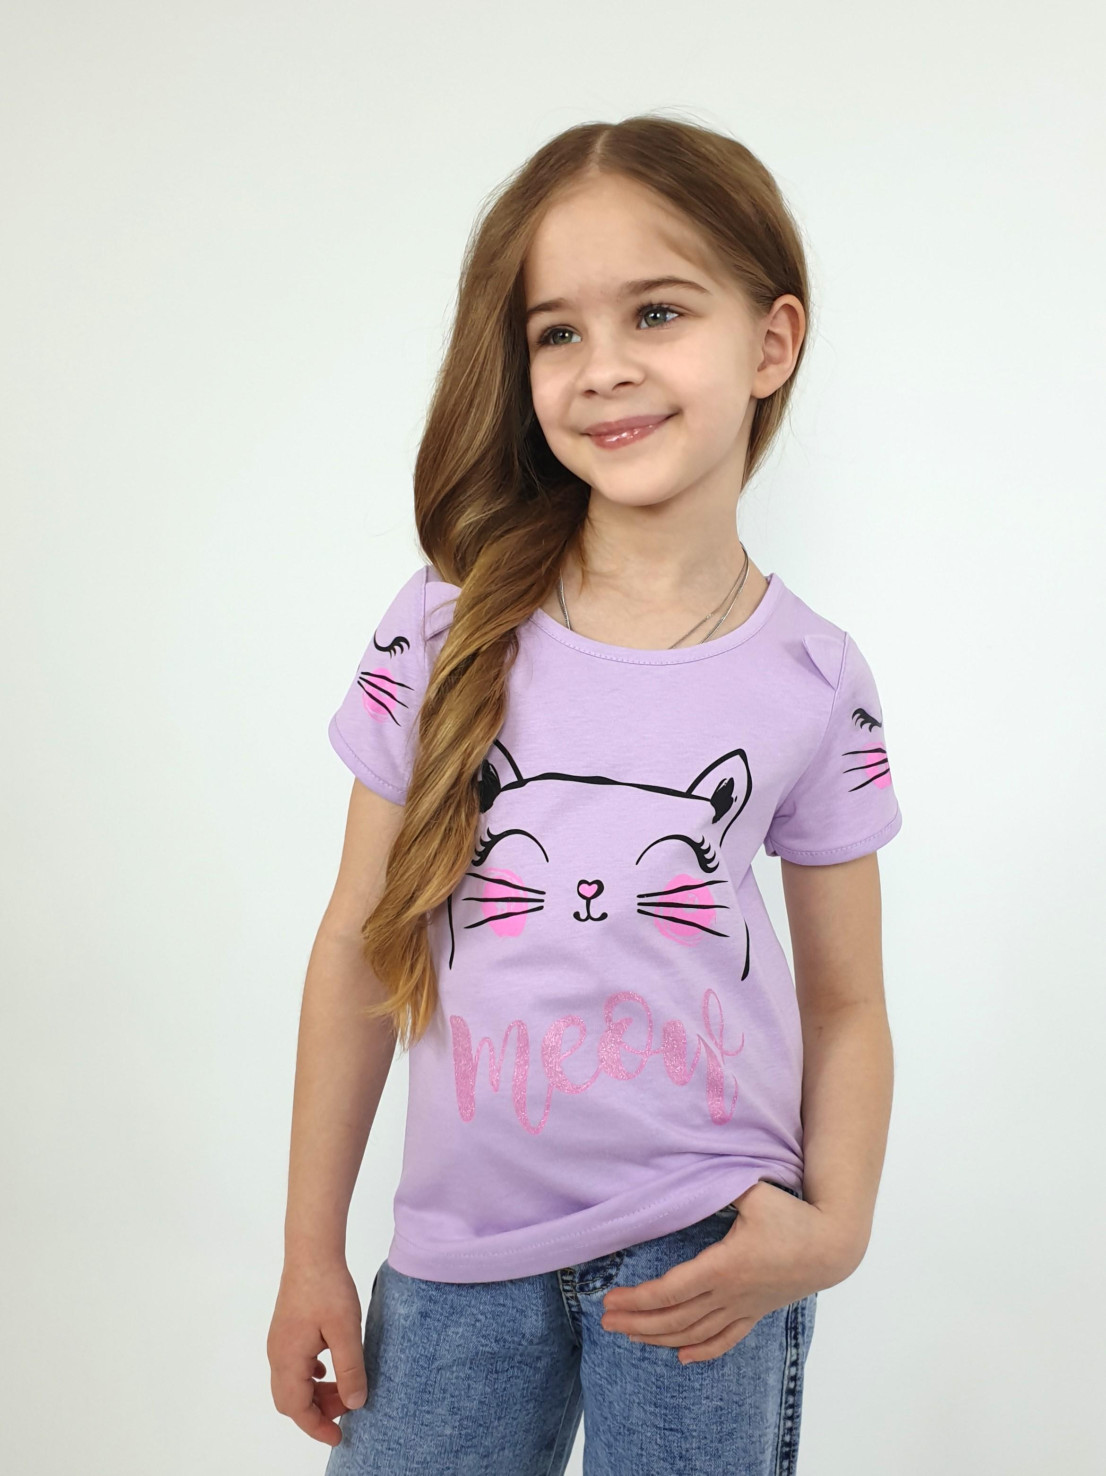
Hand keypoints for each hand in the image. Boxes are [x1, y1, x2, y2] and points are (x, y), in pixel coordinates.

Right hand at [267, 1257, 368, 1446]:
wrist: (312, 1252)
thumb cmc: (328, 1288)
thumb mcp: (346, 1331)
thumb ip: (350, 1369)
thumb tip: (355, 1403)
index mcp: (288, 1359)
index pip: (297, 1409)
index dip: (317, 1427)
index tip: (339, 1437)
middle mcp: (278, 1355)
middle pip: (291, 1400)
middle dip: (317, 1411)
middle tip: (347, 1407)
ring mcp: (280, 1342)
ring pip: (293, 1383)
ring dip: (316, 1392)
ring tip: (344, 1388)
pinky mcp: (287, 1330)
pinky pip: (294, 1366)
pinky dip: (312, 1376)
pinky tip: (329, 1368)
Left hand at [600, 1182, 862, 1364]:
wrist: (832, 1248)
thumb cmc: (792, 1215)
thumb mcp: (755, 1192)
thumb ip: (722, 1182)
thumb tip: (688, 1165)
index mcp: (725, 1265)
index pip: (672, 1291)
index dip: (638, 1299)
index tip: (610, 1301)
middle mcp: (731, 1293)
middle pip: (676, 1318)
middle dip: (637, 1322)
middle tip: (606, 1322)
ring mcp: (744, 1308)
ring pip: (695, 1333)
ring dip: (659, 1338)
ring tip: (629, 1335)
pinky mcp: (755, 1313)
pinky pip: (725, 1340)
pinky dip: (701, 1351)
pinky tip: (681, 1356)